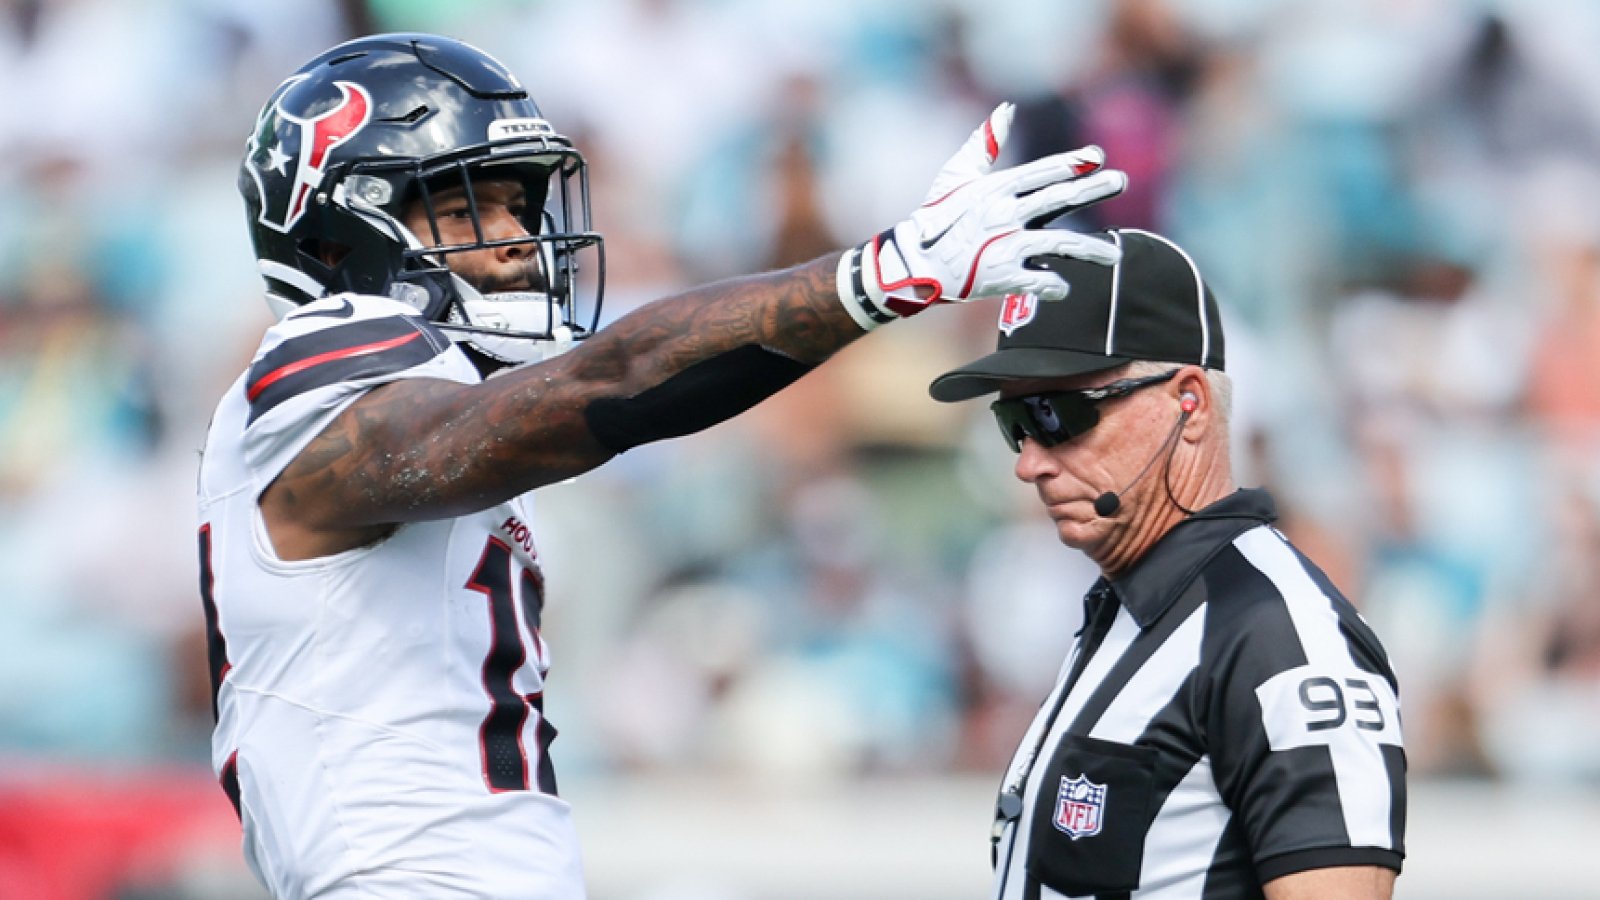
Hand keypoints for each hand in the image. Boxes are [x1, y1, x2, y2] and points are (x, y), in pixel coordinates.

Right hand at [836, 103, 1126, 329]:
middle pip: (1058, 199)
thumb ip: (985, 143)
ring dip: (1090, 249)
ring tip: (1113, 255)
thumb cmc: (937, 216)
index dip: (1071, 163)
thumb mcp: (957, 175)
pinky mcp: (1002, 277)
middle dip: (1093, 189)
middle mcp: (1006, 215)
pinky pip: (1038, 282)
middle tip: (1121, 180)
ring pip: (1059, 244)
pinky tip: (1065, 289)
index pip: (1042, 173)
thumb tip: (1006, 109)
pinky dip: (1054, 286)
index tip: (1097, 158)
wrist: (915, 262)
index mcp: (997, 189)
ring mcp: (1006, 246)